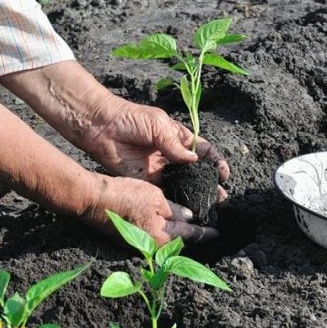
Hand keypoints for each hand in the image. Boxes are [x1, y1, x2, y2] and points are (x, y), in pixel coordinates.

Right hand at [84, 174, 219, 244]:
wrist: (92, 201)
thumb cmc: (123, 197)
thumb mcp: (154, 197)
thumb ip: (174, 209)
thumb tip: (188, 216)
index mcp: (161, 236)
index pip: (190, 235)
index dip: (205, 233)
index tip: (218, 233)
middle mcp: (152, 245)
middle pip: (179, 242)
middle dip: (193, 236)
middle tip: (207, 229)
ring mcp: (139, 244)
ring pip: (166, 240)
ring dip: (178, 234)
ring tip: (191, 226)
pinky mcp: (129, 238)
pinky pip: (154, 237)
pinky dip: (164, 231)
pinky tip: (167, 223)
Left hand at [85, 95, 229, 199]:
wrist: (101, 127)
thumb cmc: (130, 119)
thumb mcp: (158, 126)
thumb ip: (175, 145)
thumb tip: (194, 160)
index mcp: (178, 137)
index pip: (203, 151)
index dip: (216, 161)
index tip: (224, 174)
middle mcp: (172, 155)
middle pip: (196, 171)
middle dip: (209, 183)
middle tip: (222, 198)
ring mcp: (160, 169)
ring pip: (183, 184)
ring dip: (196, 194)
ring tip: (210, 206)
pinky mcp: (147, 180)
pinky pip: (164, 192)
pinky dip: (176, 200)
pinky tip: (187, 208)